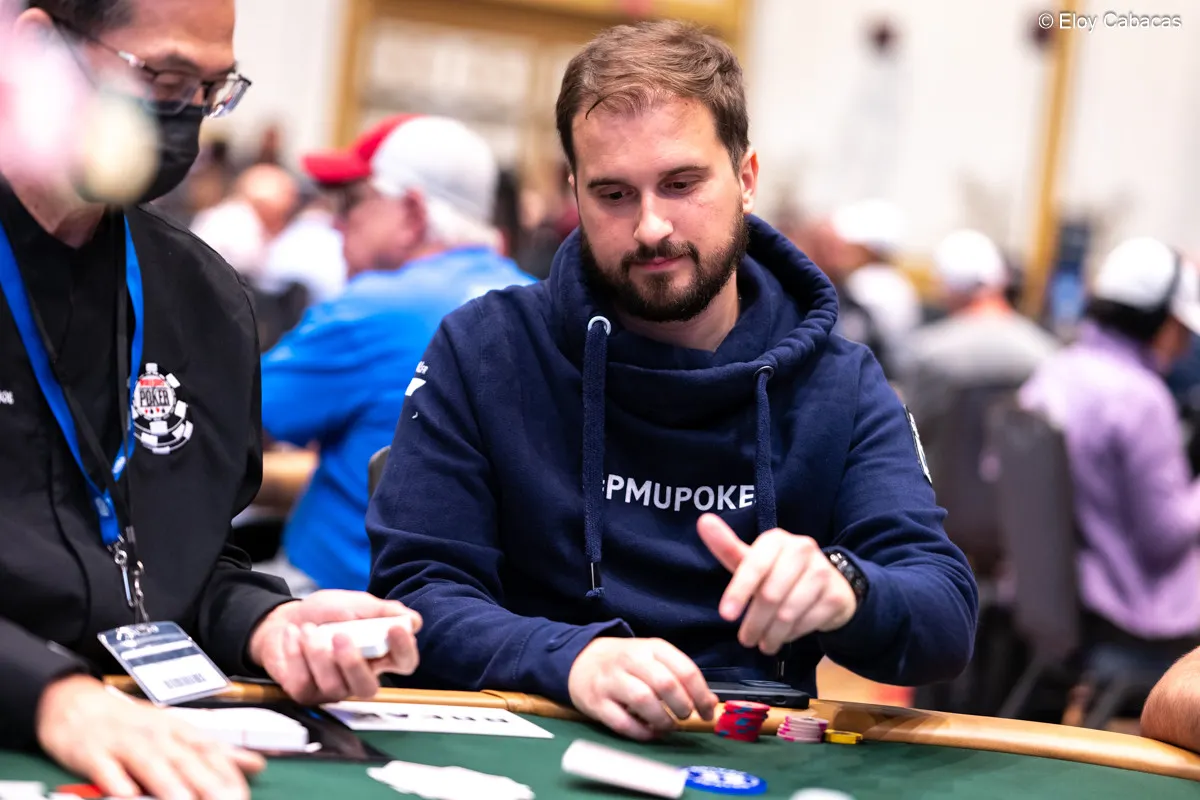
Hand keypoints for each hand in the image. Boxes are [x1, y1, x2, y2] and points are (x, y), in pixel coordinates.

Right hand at [36, 674, 263, 799]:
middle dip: (208, 785)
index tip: (243, 798)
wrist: (76, 702)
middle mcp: (156, 735)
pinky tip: (127, 796)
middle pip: (185, 760)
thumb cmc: (131, 723)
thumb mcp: (176, 731)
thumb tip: (257, 764)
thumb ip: (215, 751)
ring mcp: (123, 743)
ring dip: (168, 785)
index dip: (229, 775)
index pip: (210, 752)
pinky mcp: (92, 753)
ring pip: (150, 764)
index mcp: (178, 730)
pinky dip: (117, 782)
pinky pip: (105, 769)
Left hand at [249, 590, 421, 704]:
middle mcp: (359, 676)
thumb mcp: (357, 604)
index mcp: (380, 654)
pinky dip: (296, 654)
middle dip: (352, 663)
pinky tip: (294, 636)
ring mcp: (333, 688)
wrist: (286, 617)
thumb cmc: (327, 613)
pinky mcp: (306, 693)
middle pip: (367, 689)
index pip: (404, 663)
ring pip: (333, 687)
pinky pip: (304, 683)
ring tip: (308, 628)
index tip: (395, 629)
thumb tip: (413, 621)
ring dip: (317, 653)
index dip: (404, 650)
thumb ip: (384, 612)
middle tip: (340, 636)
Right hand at [568, 637, 717, 740]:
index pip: (685, 669)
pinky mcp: (597, 702)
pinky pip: (622, 722)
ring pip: (643, 700)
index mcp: (652, 647)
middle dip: (682, 706)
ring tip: (668, 725)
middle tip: (686, 716)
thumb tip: (710, 702)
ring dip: (663, 720)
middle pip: (665, 684)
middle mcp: (631, 660)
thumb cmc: (627, 662)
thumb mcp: (654, 658)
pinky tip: (650, 732)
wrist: (582, 660)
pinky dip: (641, 732)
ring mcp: (612, 680)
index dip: (701, 695)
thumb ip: (681, 676)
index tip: (708, 712)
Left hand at [698, 513, 856, 654]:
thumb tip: (703, 521)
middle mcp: (803, 549)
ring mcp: (823, 572)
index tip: (726, 615)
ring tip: (762, 644)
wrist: (830, 584)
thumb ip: (728, 547)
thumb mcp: (753, 562)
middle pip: (770, 595)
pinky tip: (783, 637)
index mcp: (777, 539)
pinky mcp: (836, 596)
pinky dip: (791, 635)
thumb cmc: (780, 573)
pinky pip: (807, 622)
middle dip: (754, 622)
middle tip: (745, 639)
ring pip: (789, 613)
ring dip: (771, 634)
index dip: (738, 591)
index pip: (754, 565)